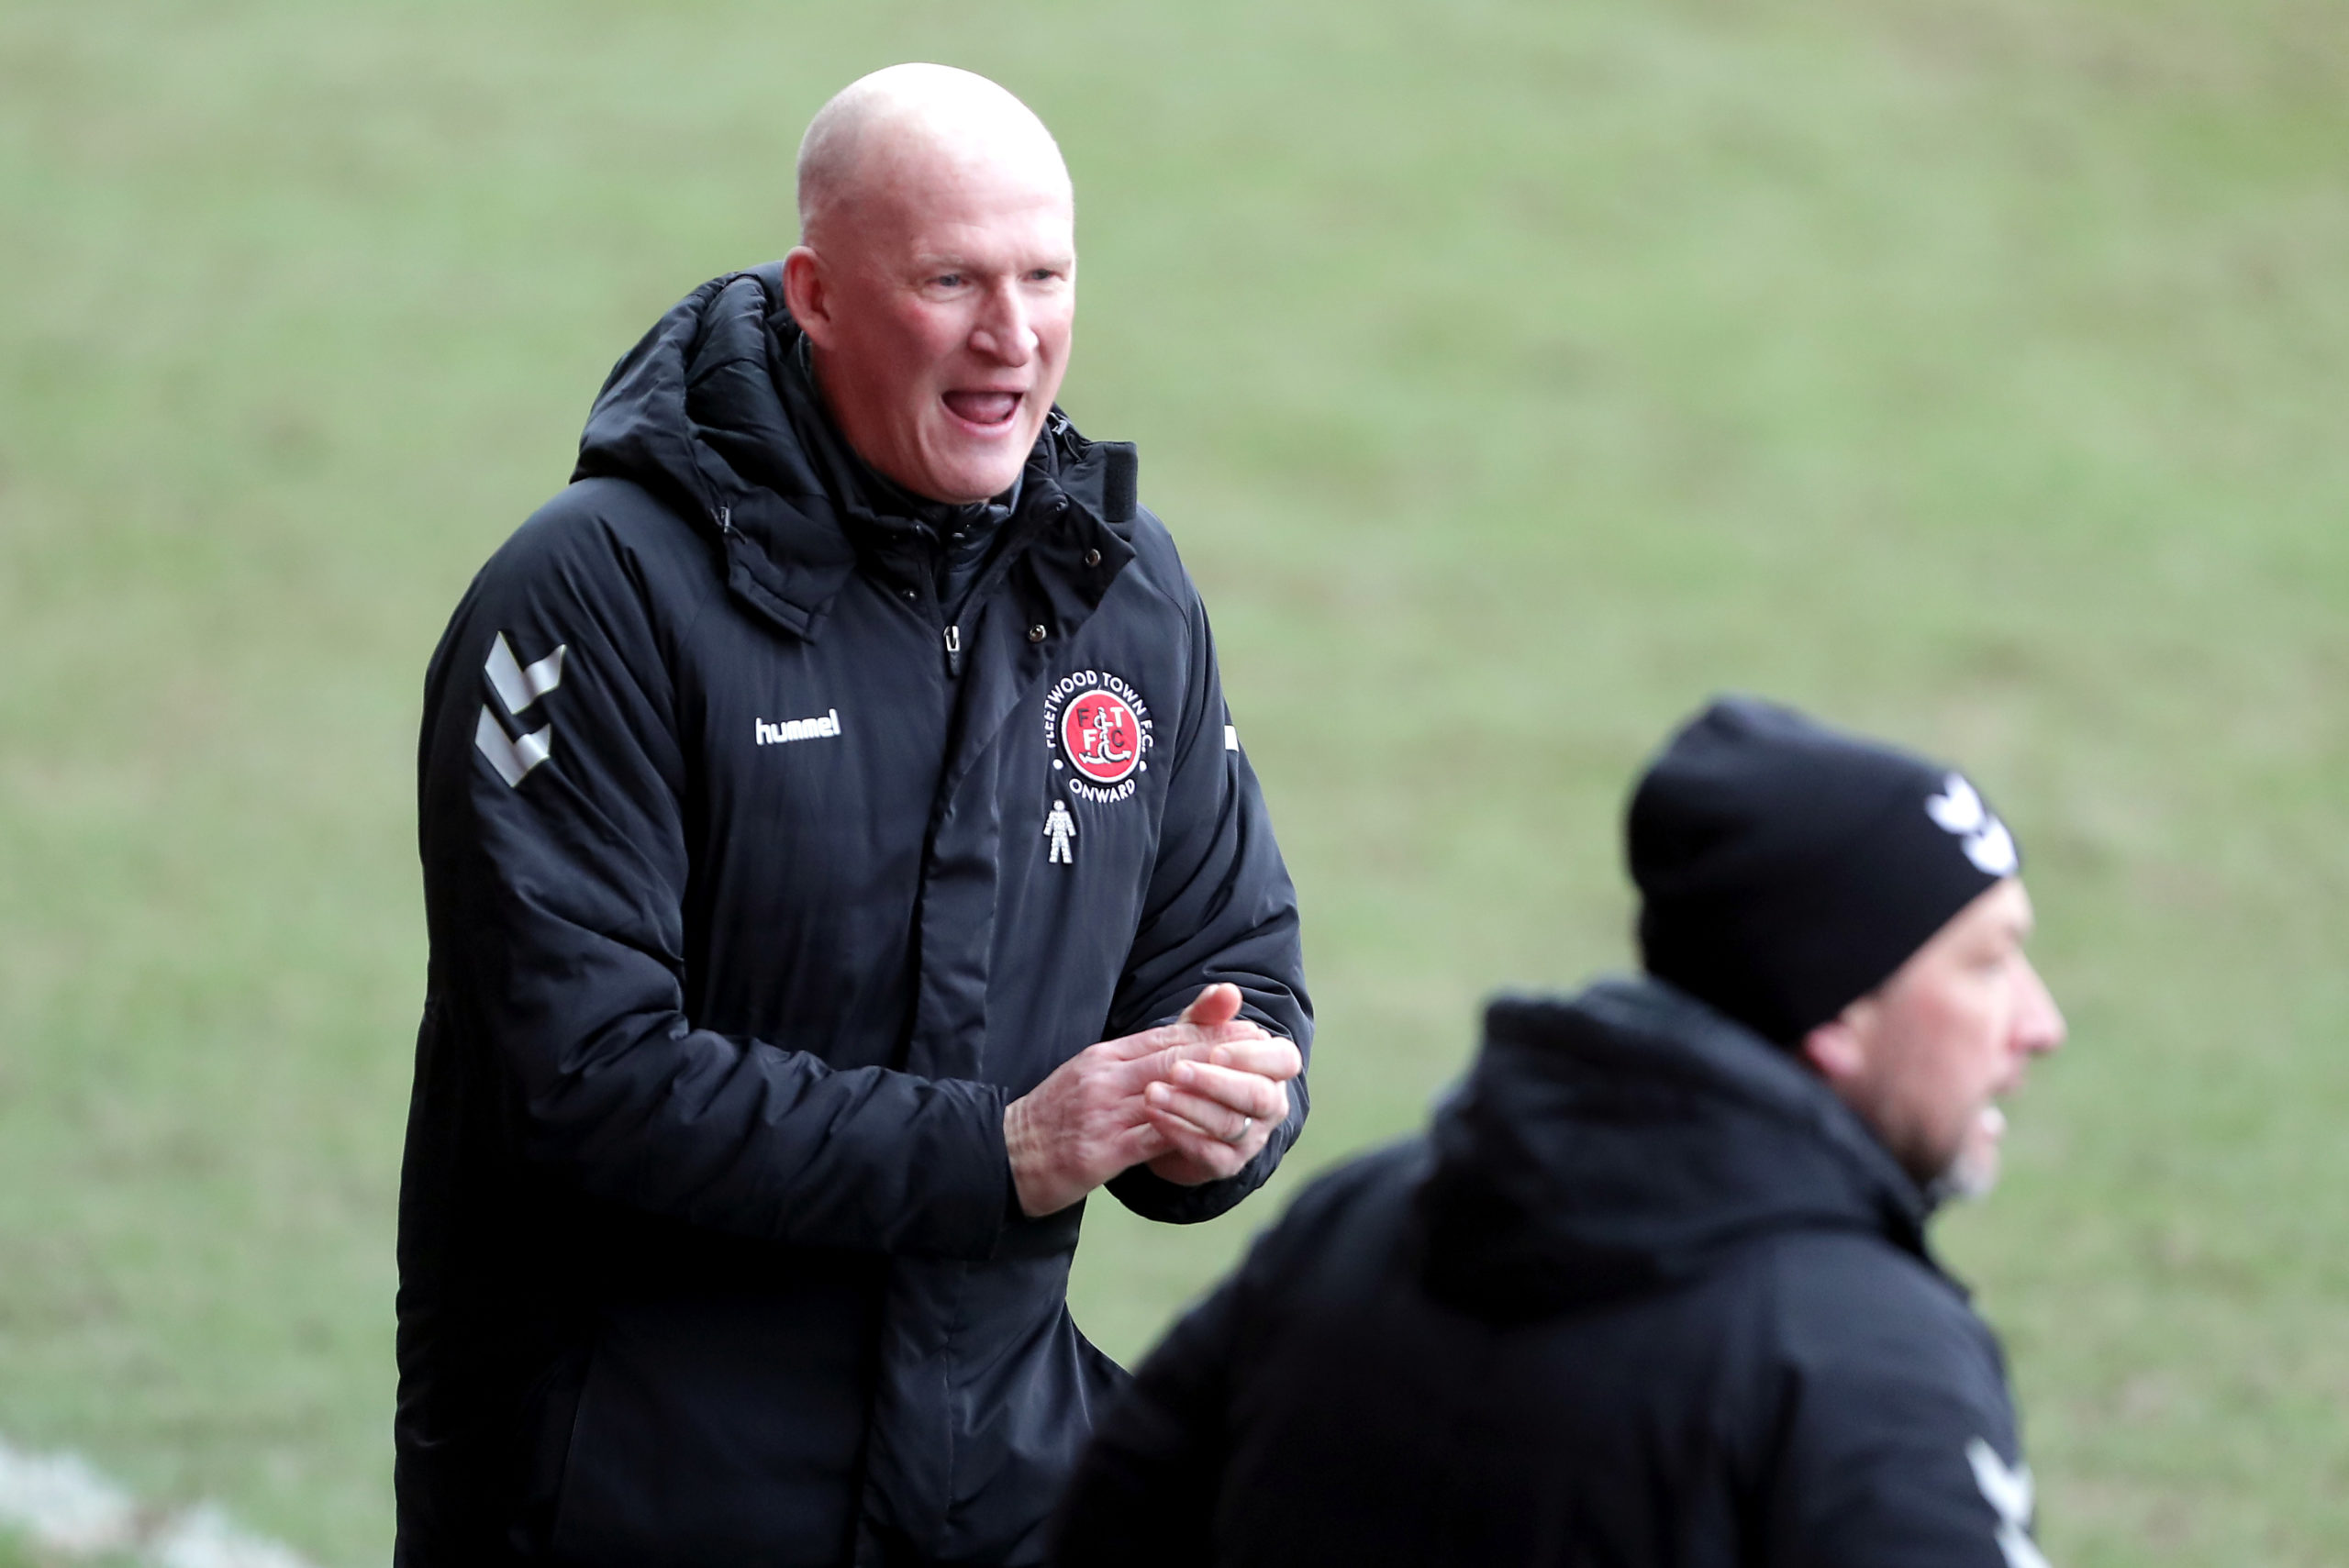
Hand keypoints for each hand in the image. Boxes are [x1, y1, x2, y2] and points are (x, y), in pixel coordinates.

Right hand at [1004, 986, 1272, 1216]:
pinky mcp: (1100, 1152)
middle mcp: (1104, 1079)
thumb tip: (1174, 1050)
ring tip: (1251, 1088)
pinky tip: (1217, 1134)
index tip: (1247, 1026)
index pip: (1162, 1036)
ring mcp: (1101, 1114)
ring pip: (1169, 1096)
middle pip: (1172, 1059)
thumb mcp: (1088, 1076)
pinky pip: (1153, 1139)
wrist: (1004, 1156)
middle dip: (1221, 1052)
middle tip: (1263, 1047)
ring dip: (1214, 1091)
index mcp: (1102, 1057)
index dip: (1208, 1031)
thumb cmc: (1052, 1118)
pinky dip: (1188, 1134)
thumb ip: (1130, 1061)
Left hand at [1140, 984, 1300, 1187]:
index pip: (1284, 1061)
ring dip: (1189, 1107)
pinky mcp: (1227, 1163)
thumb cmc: (1195, 1064)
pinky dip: (1179, 1133)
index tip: (1216, 1051)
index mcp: (1273, 1069)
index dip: (1253, 1056)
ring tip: (1153, 1092)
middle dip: (1216, 1082)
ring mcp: (1252, 1137)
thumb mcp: (1197, 1034)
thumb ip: (1210, 1013)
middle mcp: (1271, 1106)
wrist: (1174, 1114)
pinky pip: (1209, 1153)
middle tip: (1177, 1071)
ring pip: (1231, 1125)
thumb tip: (1227, 991)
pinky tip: (1154, 1117)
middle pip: (1258, 1096)